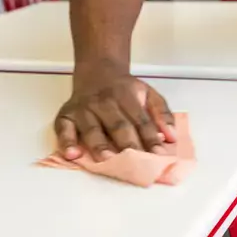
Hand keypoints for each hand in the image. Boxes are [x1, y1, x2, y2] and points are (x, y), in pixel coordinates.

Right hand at [54, 65, 175, 161]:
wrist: (98, 72)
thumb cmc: (124, 90)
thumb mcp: (149, 93)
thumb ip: (162, 114)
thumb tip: (172, 137)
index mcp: (127, 96)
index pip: (141, 120)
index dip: (150, 138)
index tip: (159, 155)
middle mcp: (104, 102)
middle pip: (118, 125)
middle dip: (127, 145)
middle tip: (135, 164)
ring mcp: (84, 109)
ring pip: (92, 129)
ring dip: (99, 145)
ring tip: (107, 160)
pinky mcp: (66, 115)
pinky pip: (63, 129)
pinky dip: (66, 142)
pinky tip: (72, 155)